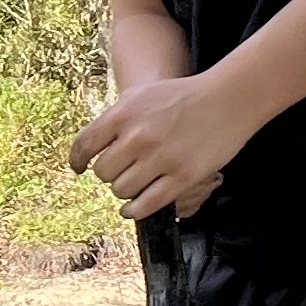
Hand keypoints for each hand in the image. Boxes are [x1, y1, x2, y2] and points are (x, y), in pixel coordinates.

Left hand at [68, 69, 247, 221]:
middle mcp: (138, 137)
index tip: (79, 168)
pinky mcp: (182, 176)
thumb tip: (93, 147)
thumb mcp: (141, 95)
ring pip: (122, 190)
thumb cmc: (183, 96)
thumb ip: (116, 118)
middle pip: (103, 172)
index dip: (77, 161)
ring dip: (125, 192)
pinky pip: (146, 205)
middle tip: (122, 171)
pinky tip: (133, 209)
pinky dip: (135, 211)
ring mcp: (160, 158)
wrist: (228, 99)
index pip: (84, 145)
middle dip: (110, 174)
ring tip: (136, 184)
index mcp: (123, 114)